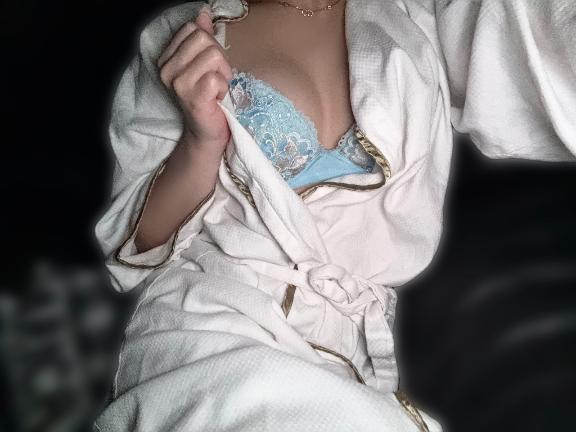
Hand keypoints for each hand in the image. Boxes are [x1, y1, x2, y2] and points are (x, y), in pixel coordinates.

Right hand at [157, 7, 232, 155]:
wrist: (207, 131)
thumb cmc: (209, 97)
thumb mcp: (204, 63)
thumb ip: (203, 37)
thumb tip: (204, 13)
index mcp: (167, 58)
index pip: (193, 29)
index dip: (210, 45)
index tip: (209, 67)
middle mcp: (167, 69)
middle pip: (204, 39)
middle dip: (219, 59)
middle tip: (216, 79)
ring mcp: (178, 83)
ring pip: (213, 55)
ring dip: (223, 74)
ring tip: (216, 89)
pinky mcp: (192, 97)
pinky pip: (216, 77)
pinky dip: (223, 87)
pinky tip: (217, 98)